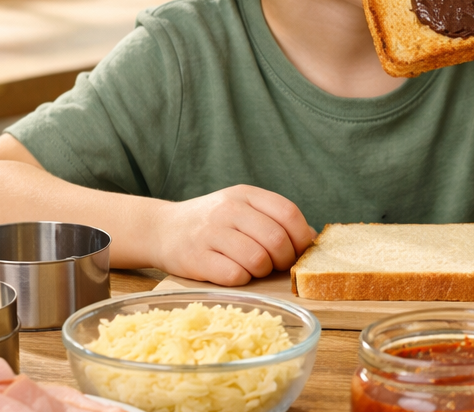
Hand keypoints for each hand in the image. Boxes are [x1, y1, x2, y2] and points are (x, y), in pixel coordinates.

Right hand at [150, 185, 314, 285]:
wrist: (161, 229)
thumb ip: (275, 219)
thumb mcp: (243, 209)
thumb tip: (312, 239)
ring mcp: (210, 233)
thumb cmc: (213, 223)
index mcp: (246, 194)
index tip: (301, 251)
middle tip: (278, 266)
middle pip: (276, 239)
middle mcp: (228, 209)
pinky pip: (235, 275)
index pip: (288, 213)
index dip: (302, 236)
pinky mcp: (196, 258)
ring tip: (255, 269)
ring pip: (257, 259)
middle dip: (285, 259)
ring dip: (263, 271)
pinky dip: (243, 279)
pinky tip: (236, 273)